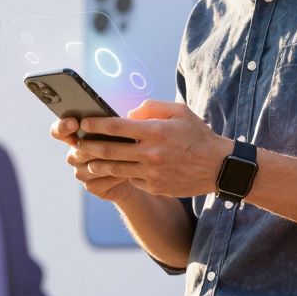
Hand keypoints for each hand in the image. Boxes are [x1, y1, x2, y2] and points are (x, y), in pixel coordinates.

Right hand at [49, 116, 136, 203]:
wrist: (137, 172)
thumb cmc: (130, 145)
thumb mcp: (127, 128)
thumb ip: (126, 118)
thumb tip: (129, 113)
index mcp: (77, 135)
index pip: (58, 131)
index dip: (63, 127)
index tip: (74, 123)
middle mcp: (75, 154)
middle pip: (79, 149)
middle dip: (96, 145)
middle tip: (114, 143)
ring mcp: (81, 172)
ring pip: (91, 166)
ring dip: (110, 162)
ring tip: (129, 158)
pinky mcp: (91, 186)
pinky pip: (100, 181)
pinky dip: (115, 177)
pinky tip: (128, 174)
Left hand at [74, 100, 234, 197]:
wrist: (219, 167)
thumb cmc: (197, 135)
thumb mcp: (179, 112)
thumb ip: (151, 108)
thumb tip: (128, 115)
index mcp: (155, 131)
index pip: (116, 127)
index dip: (96, 125)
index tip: (83, 123)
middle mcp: (151, 153)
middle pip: (109, 151)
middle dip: (89, 147)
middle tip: (77, 144)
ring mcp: (152, 173)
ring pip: (115, 169)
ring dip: (98, 166)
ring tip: (88, 161)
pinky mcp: (155, 187)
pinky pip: (132, 179)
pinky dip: (122, 175)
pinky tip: (115, 171)